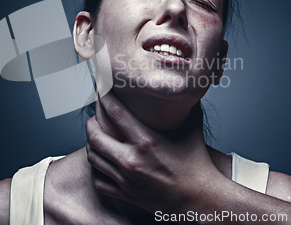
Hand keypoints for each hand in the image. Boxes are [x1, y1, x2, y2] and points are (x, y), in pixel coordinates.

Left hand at [85, 91, 223, 213]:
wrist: (199, 200)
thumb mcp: (192, 131)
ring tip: (95, 138)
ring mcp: (126, 178)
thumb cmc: (197, 165)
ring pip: (93, 157)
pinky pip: (98, 181)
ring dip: (91, 145)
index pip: (116, 112)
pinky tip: (102, 163)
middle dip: (91, 123)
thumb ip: (187, 109)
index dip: (104, 98)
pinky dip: (96, 171)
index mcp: (147, 140)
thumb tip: (186, 92)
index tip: (102, 90)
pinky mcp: (126, 194)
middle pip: (95, 136)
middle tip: (94, 118)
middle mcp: (132, 159)